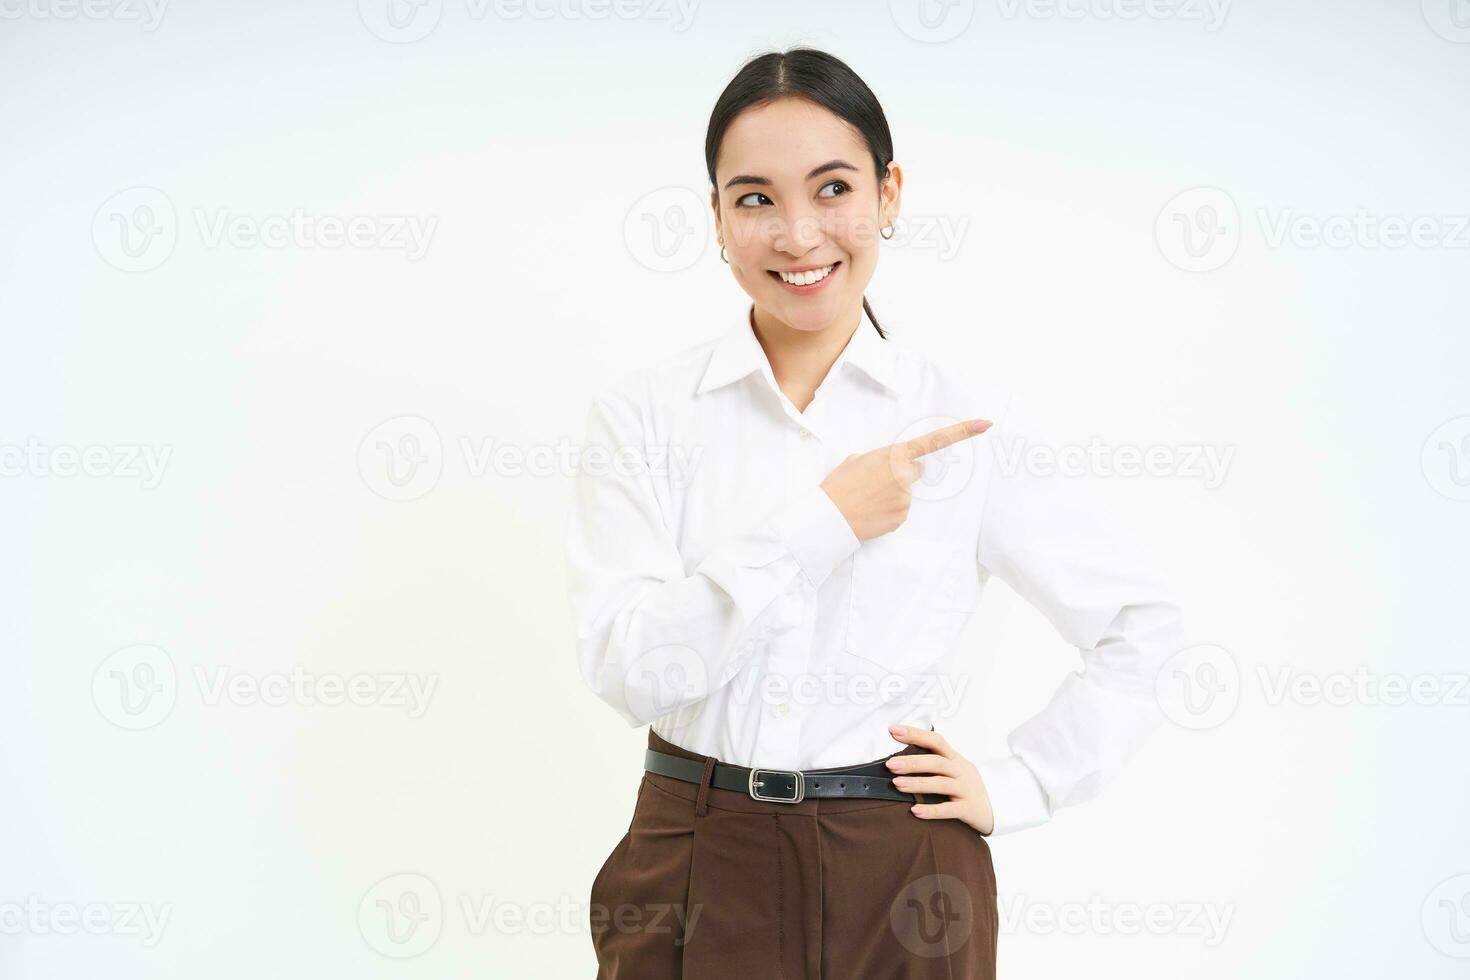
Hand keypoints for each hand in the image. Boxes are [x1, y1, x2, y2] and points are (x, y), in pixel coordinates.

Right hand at [820, 419, 991, 541]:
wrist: (828, 517)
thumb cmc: (838, 485)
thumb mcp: (857, 460)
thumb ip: (882, 459)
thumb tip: (893, 468)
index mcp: (894, 455)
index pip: (934, 440)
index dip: (963, 432)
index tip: (986, 424)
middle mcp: (905, 475)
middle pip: (915, 470)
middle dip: (900, 474)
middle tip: (873, 482)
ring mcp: (906, 497)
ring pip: (906, 492)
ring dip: (890, 494)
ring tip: (866, 498)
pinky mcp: (903, 516)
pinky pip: (900, 510)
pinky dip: (888, 511)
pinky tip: (871, 511)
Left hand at [885, 724, 993, 835]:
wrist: (998, 807)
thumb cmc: (966, 786)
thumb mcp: (954, 769)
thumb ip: (933, 761)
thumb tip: (898, 756)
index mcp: (954, 758)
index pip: (935, 741)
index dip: (915, 734)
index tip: (893, 730)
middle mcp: (961, 771)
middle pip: (936, 762)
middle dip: (912, 762)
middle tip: (890, 764)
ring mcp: (966, 789)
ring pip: (941, 784)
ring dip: (918, 783)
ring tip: (897, 784)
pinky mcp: (969, 809)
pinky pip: (949, 809)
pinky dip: (932, 810)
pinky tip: (915, 811)